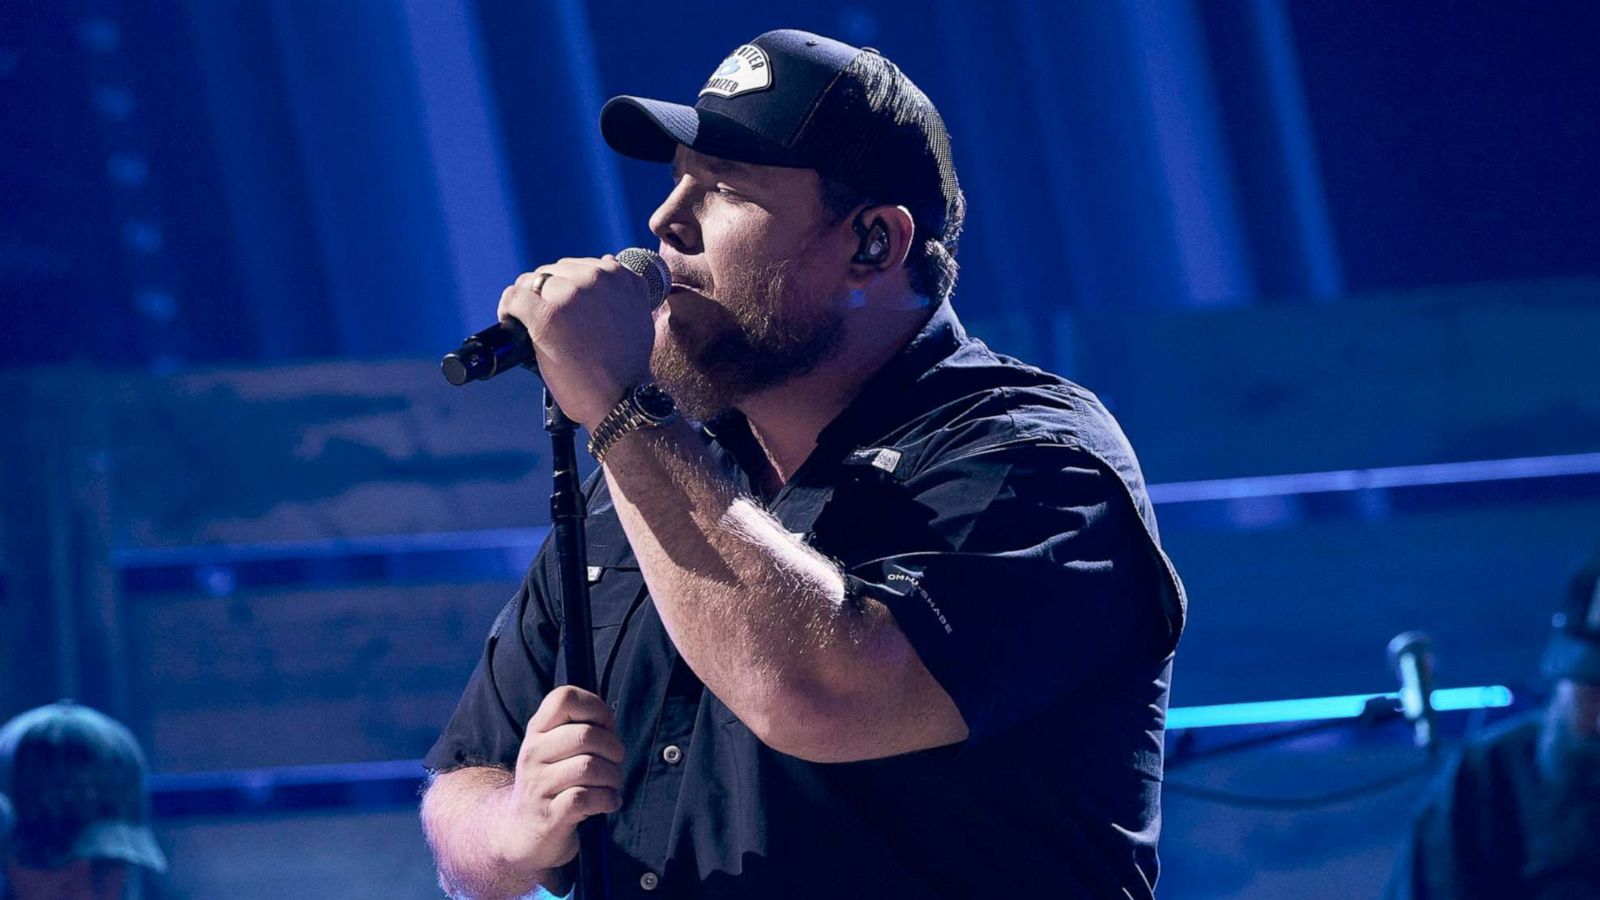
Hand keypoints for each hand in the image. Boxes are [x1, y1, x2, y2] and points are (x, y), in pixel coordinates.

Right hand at [486, 686, 625, 873]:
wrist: (521, 833)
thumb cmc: (553, 783)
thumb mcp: (557, 750)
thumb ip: (581, 728)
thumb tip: (609, 719)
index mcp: (538, 731)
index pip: (564, 697)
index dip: (596, 707)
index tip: (605, 728)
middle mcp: (533, 753)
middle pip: (587, 735)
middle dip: (614, 750)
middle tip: (614, 764)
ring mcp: (537, 785)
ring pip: (589, 767)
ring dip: (613, 778)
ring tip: (611, 786)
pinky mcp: (548, 816)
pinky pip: (586, 798)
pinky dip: (607, 800)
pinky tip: (608, 803)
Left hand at [499, 256, 656, 429]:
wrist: (621, 398)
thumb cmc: (627, 366)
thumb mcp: (638, 314)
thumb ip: (621, 290)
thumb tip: (606, 261)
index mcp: (619, 276)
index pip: (576, 267)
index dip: (563, 288)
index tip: (562, 309)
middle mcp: (596, 278)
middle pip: (551, 273)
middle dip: (545, 295)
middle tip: (547, 324)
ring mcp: (570, 295)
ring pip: (530, 282)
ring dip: (526, 301)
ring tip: (528, 324)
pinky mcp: (546, 315)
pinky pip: (513, 298)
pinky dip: (507, 310)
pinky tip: (512, 324)